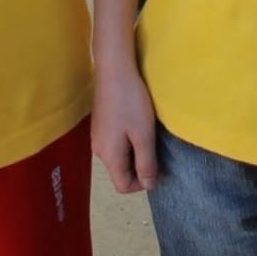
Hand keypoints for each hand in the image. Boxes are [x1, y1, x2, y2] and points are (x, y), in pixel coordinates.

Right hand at [92, 57, 158, 193]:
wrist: (114, 70)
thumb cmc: (131, 102)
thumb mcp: (143, 135)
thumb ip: (146, 163)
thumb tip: (148, 185)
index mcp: (109, 156)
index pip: (123, 186)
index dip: (142, 184)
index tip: (159, 167)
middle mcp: (99, 150)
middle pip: (119, 172)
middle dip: (139, 168)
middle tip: (157, 150)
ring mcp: (97, 136)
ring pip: (118, 157)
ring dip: (134, 153)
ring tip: (148, 136)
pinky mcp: (100, 124)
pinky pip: (114, 143)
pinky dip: (127, 142)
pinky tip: (136, 124)